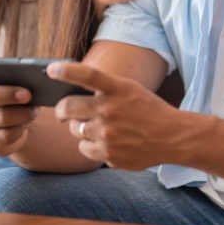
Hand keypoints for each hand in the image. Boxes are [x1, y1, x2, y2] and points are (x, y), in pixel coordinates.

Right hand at [0, 45, 36, 156]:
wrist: (17, 128)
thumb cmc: (17, 100)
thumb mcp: (18, 86)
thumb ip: (20, 80)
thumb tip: (35, 79)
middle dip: (8, 94)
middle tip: (28, 94)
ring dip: (19, 114)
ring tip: (34, 112)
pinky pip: (2, 136)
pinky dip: (18, 130)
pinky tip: (26, 127)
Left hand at [47, 61, 175, 169]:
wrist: (172, 137)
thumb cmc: (147, 109)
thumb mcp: (129, 89)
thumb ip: (104, 88)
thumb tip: (71, 90)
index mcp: (118, 88)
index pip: (88, 75)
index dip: (66, 71)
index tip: (51, 69)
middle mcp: (110, 110)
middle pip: (67, 108)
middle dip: (61, 110)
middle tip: (62, 112)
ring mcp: (108, 134)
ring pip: (74, 130)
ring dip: (79, 128)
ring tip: (98, 127)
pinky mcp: (108, 154)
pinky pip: (83, 148)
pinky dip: (89, 145)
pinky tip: (105, 141)